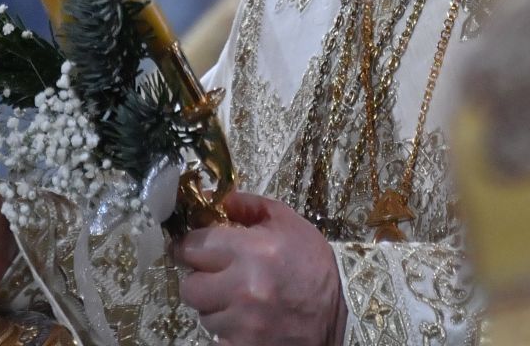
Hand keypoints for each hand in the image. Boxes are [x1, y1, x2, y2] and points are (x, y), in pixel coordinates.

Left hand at [175, 192, 346, 345]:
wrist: (339, 318)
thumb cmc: (313, 267)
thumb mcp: (289, 224)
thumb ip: (251, 206)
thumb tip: (216, 198)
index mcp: (254, 251)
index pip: (193, 246)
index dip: (192, 245)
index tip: (196, 248)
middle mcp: (244, 288)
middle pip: (190, 285)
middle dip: (201, 278)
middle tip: (219, 275)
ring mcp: (242, 323)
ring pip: (203, 313)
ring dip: (215, 305)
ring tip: (240, 299)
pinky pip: (216, 336)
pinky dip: (226, 328)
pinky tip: (245, 320)